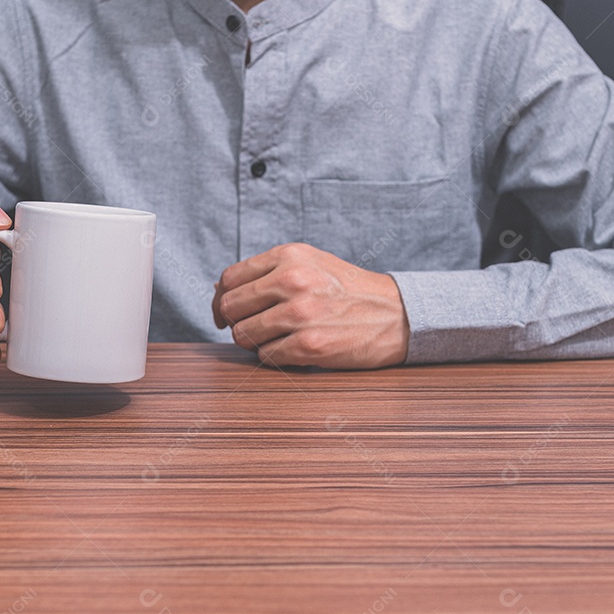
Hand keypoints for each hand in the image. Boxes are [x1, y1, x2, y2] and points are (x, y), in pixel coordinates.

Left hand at [212, 243, 409, 368]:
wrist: (396, 315)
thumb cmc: (348, 291)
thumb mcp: (310, 264)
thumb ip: (267, 272)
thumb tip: (218, 290)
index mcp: (290, 256)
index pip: (230, 278)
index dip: (222, 299)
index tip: (227, 313)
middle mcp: (293, 281)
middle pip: (230, 307)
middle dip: (236, 322)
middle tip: (255, 328)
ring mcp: (300, 314)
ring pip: (244, 335)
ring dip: (257, 342)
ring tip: (281, 337)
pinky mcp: (309, 346)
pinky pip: (266, 357)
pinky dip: (275, 357)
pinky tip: (295, 349)